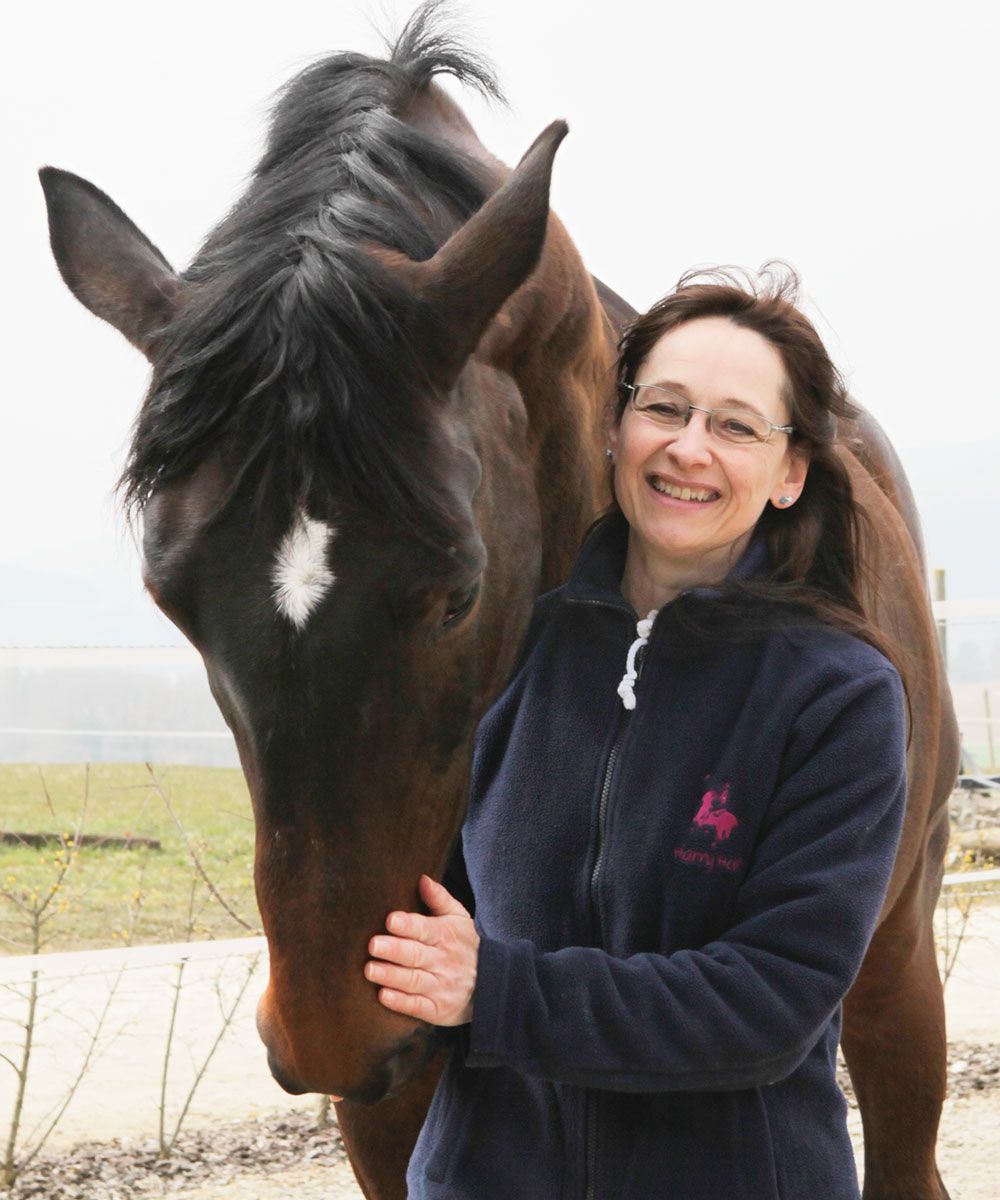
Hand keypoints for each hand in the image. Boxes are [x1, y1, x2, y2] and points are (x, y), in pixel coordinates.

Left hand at [365, 874, 478, 1025]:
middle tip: (373, 945)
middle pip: (415, 954)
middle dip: (394, 950)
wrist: (491, 984)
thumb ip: (439, 899)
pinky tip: (383, 995)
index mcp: (446, 935)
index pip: (425, 929)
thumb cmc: (466, 946)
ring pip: (414, 980)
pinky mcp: (438, 1009)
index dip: (408, 925)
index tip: (391, 920)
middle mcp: (443, 961)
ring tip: (370, 970)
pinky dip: (401, 1002)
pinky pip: (418, 1006)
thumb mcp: (459, 919)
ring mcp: (441, 986)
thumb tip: (422, 878)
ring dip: (392, 976)